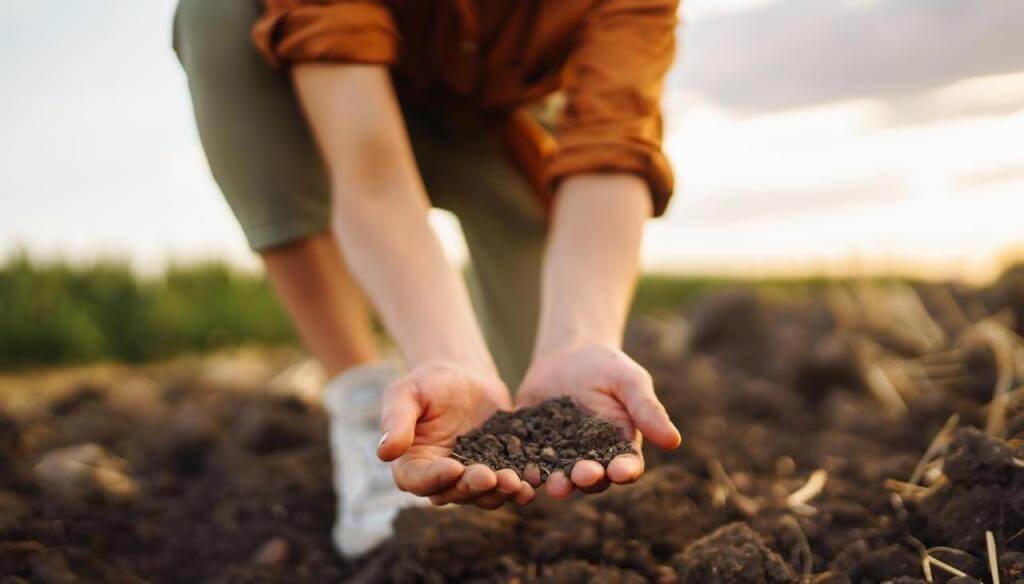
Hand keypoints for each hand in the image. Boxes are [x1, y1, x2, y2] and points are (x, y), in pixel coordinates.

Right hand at [376, 362, 535, 508]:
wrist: (464, 375)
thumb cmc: (428, 382)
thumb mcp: (406, 394)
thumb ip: (396, 421)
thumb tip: (384, 453)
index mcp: (412, 464)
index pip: (418, 481)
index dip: (435, 478)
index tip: (453, 467)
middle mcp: (440, 478)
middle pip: (454, 493)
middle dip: (473, 487)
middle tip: (490, 476)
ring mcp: (470, 477)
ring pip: (482, 496)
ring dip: (499, 494)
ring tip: (516, 483)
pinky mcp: (496, 470)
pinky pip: (506, 485)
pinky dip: (519, 487)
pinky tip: (533, 482)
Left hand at [516, 343, 680, 498]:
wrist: (569, 354)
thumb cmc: (609, 368)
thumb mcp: (631, 382)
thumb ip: (648, 410)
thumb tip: (674, 441)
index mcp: (619, 448)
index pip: (626, 466)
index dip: (624, 471)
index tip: (621, 471)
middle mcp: (591, 458)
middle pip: (592, 478)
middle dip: (588, 479)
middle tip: (583, 476)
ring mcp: (560, 455)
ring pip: (559, 475)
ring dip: (557, 483)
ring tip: (553, 484)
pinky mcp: (532, 446)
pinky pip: (529, 461)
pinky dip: (526, 468)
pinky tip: (522, 470)